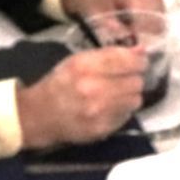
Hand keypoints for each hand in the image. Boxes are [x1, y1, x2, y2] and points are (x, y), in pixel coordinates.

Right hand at [15, 50, 143, 147]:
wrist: (38, 115)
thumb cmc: (60, 84)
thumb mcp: (79, 61)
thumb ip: (111, 54)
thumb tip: (141, 50)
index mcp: (85, 66)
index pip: (127, 60)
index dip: (138, 61)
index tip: (138, 63)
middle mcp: (92, 88)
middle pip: (136, 81)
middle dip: (133, 79)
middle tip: (126, 80)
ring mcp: (97, 111)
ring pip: (135, 99)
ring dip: (130, 95)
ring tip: (118, 94)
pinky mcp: (101, 128)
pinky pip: (126, 115)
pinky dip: (122, 110)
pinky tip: (110, 107)